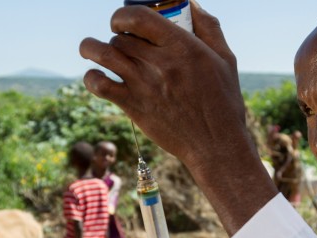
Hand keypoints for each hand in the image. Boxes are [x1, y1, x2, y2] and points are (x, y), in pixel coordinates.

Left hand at [80, 1, 277, 235]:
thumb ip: (209, 27)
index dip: (122, 15)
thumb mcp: (225, 59)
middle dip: (118, 36)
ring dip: (91, 48)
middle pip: (120, 36)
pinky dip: (92, 77)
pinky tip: (98, 76)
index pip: (138, 16)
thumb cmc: (222, 101)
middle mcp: (159, 63)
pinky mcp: (133, 106)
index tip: (123, 21)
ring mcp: (143, 84)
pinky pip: (99, 84)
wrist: (215, 144)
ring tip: (90, 50)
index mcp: (182, 47)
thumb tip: (191, 4)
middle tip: (124, 46)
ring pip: (102, 53)